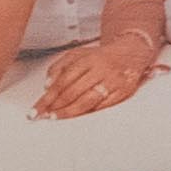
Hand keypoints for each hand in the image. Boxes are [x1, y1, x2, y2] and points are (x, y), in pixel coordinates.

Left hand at [38, 18, 163, 120]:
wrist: (131, 53)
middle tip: (45, 114)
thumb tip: (47, 86)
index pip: (63, 80)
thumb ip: (59, 67)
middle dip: (56, 106)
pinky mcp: (123, 91)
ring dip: (69, 111)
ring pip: (87, 101)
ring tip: (57, 117)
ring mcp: (113, 81)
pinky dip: (89, 111)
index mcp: (88, 59)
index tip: (38, 107)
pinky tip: (78, 114)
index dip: (49, 96)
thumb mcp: (77, 55)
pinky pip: (103, 106)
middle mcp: (101, 70)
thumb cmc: (100, 57)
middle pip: (74, 92)